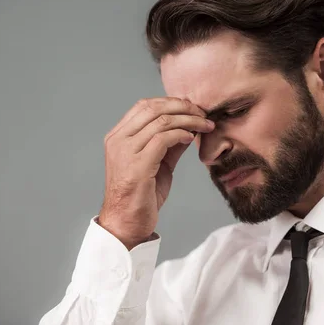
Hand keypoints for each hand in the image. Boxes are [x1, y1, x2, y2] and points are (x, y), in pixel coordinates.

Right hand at [98, 97, 214, 249]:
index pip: (144, 105)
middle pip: (153, 108)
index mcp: (118, 136)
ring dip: (188, 120)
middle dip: (182, 106)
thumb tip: (190, 127)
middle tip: (203, 112)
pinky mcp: (137, 166)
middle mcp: (118, 141)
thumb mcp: (156, 163)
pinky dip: (181, 134)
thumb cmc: (141, 195)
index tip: (192, 107)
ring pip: (160, 121)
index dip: (171, 102)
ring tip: (205, 124)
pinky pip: (162, 139)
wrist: (126, 223)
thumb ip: (169, 144)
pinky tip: (192, 138)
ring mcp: (125, 152)